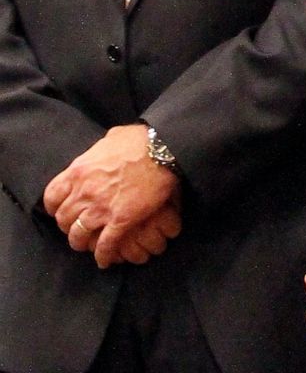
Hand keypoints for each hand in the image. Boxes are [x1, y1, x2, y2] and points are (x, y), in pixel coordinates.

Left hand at [43, 124, 180, 266]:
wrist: (162, 151)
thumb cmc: (140, 140)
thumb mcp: (112, 137)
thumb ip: (99, 149)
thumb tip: (101, 150)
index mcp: (79, 171)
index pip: (52, 196)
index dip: (55, 206)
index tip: (61, 209)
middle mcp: (83, 192)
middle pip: (64, 218)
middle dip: (68, 226)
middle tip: (76, 227)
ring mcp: (100, 209)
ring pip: (79, 235)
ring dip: (81, 242)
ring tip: (87, 245)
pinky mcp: (120, 220)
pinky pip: (105, 245)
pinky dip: (103, 255)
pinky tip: (105, 259)